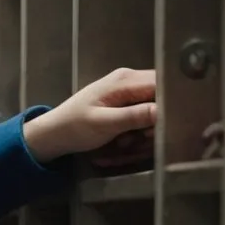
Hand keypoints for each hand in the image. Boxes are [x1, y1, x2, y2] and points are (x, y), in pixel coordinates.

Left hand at [22, 68, 156, 163]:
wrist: (54, 132)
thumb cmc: (74, 126)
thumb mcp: (104, 124)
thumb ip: (134, 116)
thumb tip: (164, 111)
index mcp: (125, 80)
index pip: (163, 84)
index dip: (170, 105)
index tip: (166, 126)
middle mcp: (131, 80)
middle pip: (162, 98)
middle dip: (156, 123)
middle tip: (139, 140)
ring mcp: (128, 92)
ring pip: (154, 111)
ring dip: (144, 132)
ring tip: (123, 144)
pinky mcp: (125, 104)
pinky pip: (143, 117)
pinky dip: (136, 133)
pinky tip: (122, 143)